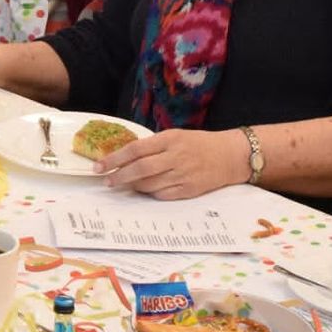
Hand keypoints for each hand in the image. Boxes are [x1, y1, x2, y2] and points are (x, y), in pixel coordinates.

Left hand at [96, 128, 248, 200]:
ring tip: (122, 184)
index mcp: (170, 139)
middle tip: (106, 181)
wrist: (232, 156)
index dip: (115, 158)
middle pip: (140, 169)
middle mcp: (176, 157)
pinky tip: (143, 190)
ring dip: (132, 186)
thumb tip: (124, 157)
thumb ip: (153, 146)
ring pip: (149, 184)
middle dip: (119, 176)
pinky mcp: (190, 190)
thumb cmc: (200, 143)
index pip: (136, 149)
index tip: (99, 165)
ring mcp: (183, 175)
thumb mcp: (176, 136)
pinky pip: (162, 195)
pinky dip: (149, 193)